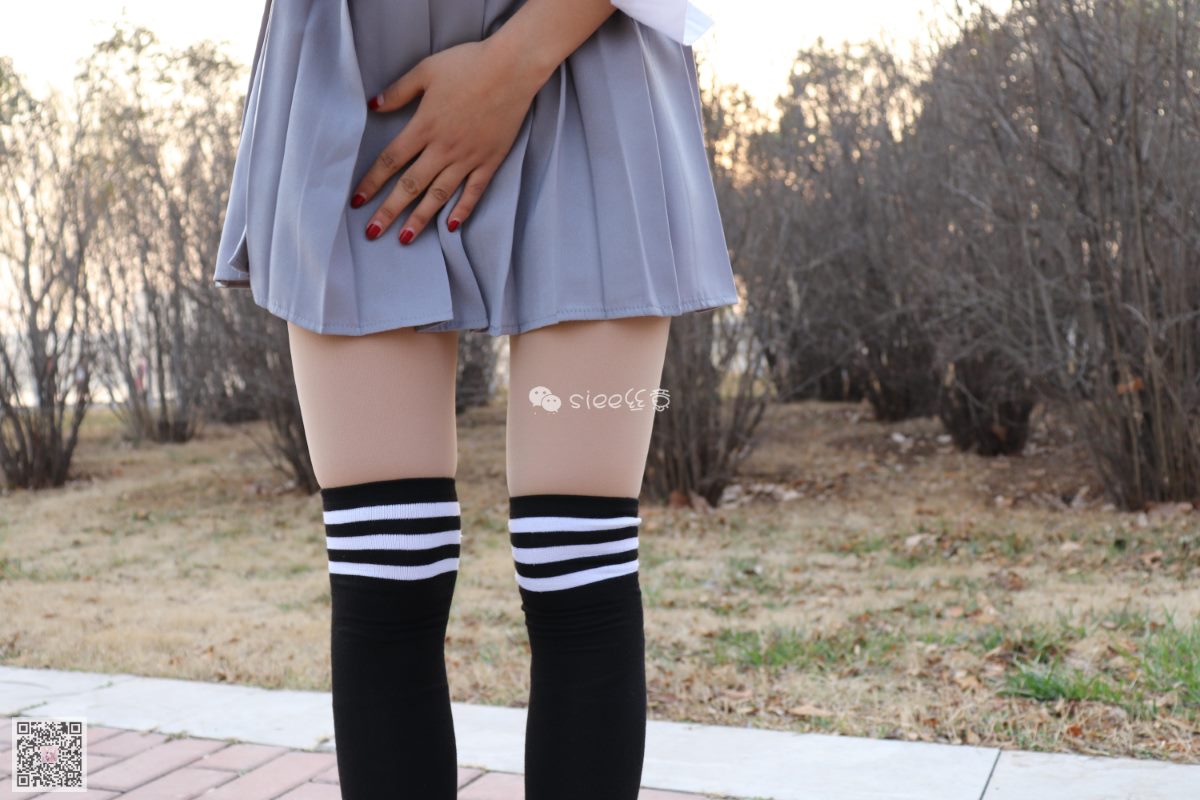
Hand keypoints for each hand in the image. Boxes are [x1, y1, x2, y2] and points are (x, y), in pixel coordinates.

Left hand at [350, 38, 546, 243]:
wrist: (512, 68)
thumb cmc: (468, 64)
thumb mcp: (426, 70)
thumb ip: (398, 92)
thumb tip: (373, 106)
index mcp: (424, 126)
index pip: (391, 161)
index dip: (372, 182)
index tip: (357, 200)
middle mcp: (443, 148)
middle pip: (410, 185)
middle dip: (389, 211)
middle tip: (372, 232)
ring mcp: (467, 157)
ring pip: (439, 195)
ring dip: (420, 219)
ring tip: (404, 239)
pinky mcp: (489, 161)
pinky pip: (474, 192)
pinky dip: (463, 210)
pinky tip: (451, 227)